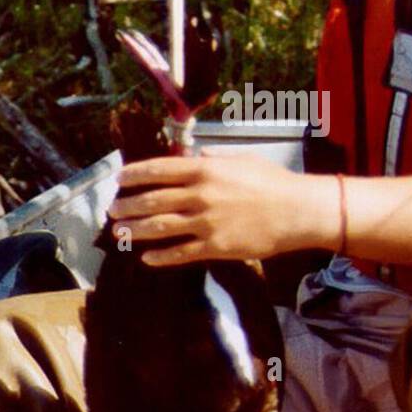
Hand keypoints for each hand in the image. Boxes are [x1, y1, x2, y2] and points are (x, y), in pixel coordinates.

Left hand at [108, 148, 331, 265]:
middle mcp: (201, 194)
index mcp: (206, 169)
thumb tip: (197, 154)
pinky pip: (181, 252)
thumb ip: (216, 157)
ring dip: (136, 230)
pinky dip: (160, 256)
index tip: (119, 179)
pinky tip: (147, 257)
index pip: (159, 170)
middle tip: (113, 211)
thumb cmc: (274, 182)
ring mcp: (206, 222)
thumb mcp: (242, 160)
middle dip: (128, 206)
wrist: (298, 211)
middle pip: (153, 200)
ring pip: (160, 227)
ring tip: (120, 233)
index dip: (135, 175)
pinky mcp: (216, 246)